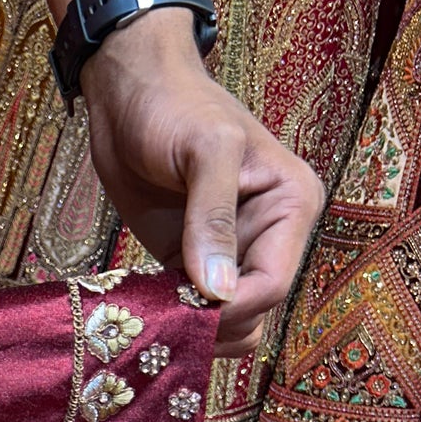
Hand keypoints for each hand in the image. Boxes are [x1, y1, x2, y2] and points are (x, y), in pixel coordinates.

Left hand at [80, 8, 324, 354]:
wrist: (129, 92)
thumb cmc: (174, 103)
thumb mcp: (204, 150)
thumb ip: (212, 217)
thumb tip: (218, 289)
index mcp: (291, 206)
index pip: (273, 285)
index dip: (232, 307)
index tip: (188, 308)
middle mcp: (269, 235)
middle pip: (253, 312)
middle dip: (212, 325)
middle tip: (164, 317)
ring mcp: (228, 253)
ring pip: (227, 322)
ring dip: (192, 329)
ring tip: (152, 314)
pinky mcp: (189, 262)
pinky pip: (192, 311)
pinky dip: (170, 320)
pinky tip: (142, 313)